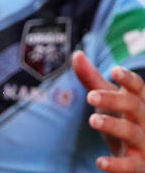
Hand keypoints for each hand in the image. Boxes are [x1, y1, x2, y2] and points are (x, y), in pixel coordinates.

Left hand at [73, 50, 144, 171]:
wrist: (140, 155)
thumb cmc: (122, 118)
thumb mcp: (107, 98)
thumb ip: (91, 78)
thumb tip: (77, 53)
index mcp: (138, 101)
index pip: (138, 87)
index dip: (128, 79)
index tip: (114, 71)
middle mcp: (144, 120)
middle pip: (134, 106)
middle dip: (114, 100)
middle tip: (90, 96)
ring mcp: (144, 142)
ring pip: (132, 133)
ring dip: (114, 126)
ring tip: (92, 119)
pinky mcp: (140, 163)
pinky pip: (131, 165)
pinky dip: (117, 165)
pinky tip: (100, 162)